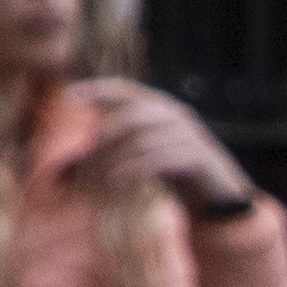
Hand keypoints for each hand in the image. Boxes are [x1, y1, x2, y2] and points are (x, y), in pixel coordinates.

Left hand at [56, 83, 259, 222]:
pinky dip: (134, 169)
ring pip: (142, 139)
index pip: (125, 89)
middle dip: (104, 140)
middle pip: (130, 116)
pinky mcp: (198, 156)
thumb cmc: (174, 174)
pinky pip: (159, 158)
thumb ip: (114, 153)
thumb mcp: (141, 158)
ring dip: (116, 161)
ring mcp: (188, 133)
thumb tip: (69, 163)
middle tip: (86, 164)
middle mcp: (174, 114)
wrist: (217, 196)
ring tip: (100, 181)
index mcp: (160, 107)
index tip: (69, 96)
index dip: (98, 90)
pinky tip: (118, 182)